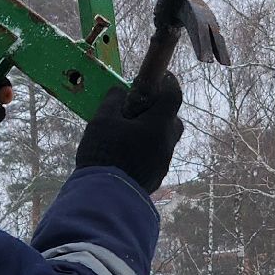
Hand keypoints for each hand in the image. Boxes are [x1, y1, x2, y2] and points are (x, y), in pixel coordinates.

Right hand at [76, 73, 183, 193]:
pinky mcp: (156, 178)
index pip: (173, 96)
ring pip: (163, 140)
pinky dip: (146, 150)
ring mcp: (163, 163)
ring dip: (151, 132)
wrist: (105, 198)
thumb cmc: (103, 153)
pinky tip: (126, 154)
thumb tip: (121, 92)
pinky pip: (155, 157)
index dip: (168, 83)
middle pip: (172, 120)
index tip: (160, 76)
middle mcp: (166, 143)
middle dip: (160, 111)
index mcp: (158, 125)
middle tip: (139, 108)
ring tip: (128, 133)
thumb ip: (113, 101)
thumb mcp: (102, 121)